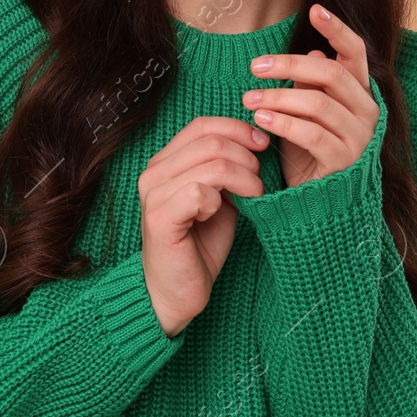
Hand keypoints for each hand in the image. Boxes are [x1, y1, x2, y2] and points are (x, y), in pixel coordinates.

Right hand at [136, 116, 269, 336]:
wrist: (176, 292)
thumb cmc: (199, 245)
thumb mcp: (219, 198)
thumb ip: (228, 169)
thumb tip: (256, 143)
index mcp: (165, 162)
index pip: (202, 125)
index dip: (237, 129)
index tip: (262, 145)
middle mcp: (153, 173)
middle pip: (211, 140)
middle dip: (247, 158)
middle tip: (258, 182)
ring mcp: (153, 194)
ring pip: (212, 164)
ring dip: (243, 179)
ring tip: (250, 197)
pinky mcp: (159, 218)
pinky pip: (199, 191)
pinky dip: (219, 201)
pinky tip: (217, 214)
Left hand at [245, 4, 378, 189]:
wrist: (320, 207)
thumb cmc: (310, 155)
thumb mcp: (307, 115)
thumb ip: (311, 86)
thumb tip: (314, 53)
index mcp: (360, 94)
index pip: (356, 53)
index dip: (338, 29)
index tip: (314, 11)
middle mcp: (368, 112)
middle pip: (332, 73)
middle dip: (290, 64)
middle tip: (255, 67)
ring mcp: (360, 137)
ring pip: (319, 102)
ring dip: (279, 97)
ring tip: (249, 98)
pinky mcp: (345, 161)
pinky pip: (312, 133)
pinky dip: (283, 123)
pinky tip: (260, 119)